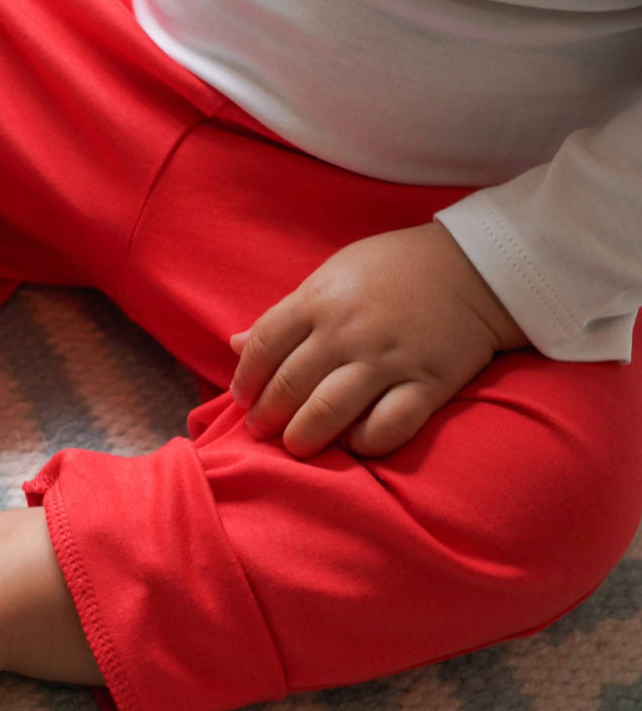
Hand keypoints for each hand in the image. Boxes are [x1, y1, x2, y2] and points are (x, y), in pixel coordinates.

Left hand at [229, 221, 530, 457]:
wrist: (476, 266)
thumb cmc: (393, 270)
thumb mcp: (331, 276)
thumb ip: (285, 314)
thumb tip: (232, 344)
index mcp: (319, 300)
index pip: (263, 345)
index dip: (245, 378)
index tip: (242, 397)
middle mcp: (347, 331)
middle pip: (289, 385)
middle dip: (266, 416)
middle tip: (261, 430)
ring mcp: (388, 358)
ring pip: (328, 411)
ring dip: (303, 437)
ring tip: (296, 444)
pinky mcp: (428, 383)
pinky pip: (389, 426)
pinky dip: (365, 443)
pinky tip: (354, 444)